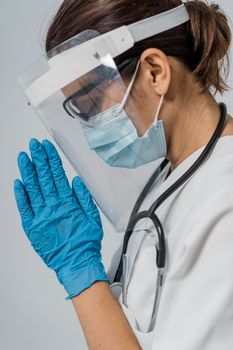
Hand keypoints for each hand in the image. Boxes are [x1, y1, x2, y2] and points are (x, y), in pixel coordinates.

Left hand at [14, 138, 109, 299]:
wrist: (76, 263)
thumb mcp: (93, 218)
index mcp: (67, 203)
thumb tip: (75, 181)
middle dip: (39, 159)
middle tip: (34, 145)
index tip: (46, 147)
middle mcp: (52, 207)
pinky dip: (20, 195)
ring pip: (32, 189)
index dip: (51, 160)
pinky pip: (24, 208)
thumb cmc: (85, 243)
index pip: (57, 175)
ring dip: (28, 171)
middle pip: (44, 178)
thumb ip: (84, 198)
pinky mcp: (32, 227)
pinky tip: (17, 182)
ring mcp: (40, 216)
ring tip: (24, 157)